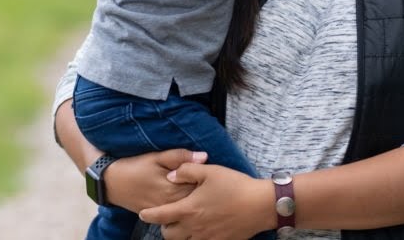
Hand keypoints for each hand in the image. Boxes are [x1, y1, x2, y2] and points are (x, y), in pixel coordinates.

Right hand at [105, 150, 207, 212]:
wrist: (112, 182)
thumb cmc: (136, 166)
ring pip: (186, 210)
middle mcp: (171, 205)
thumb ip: (180, 157)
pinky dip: (184, 209)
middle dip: (205, 193)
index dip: (209, 181)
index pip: (200, 187)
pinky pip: (176, 216)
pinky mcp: (158, 217)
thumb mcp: (157, 157)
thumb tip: (204, 156)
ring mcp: (164, 213)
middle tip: (211, 183)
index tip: (214, 174)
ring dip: (195, 202)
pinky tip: (188, 202)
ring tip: (202, 193)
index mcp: (173, 189)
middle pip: (196, 201)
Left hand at [138, 164, 272, 239]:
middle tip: (168, 217)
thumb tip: (171, 175)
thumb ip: (186, 170)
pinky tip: (200, 230)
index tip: (142, 213)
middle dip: (164, 227)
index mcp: (189, 209)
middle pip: (168, 235)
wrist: (260, 205)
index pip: (160, 216)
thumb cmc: (235, 185)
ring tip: (183, 224)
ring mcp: (206, 237)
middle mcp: (194, 227)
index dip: (149, 215)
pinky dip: (195, 239)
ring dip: (179, 235)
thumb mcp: (210, 170)